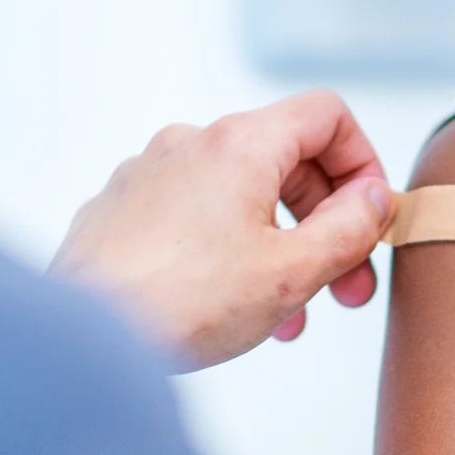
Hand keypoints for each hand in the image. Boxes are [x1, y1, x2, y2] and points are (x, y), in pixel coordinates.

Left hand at [53, 91, 393, 368]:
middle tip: (345, 286)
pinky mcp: (118, 211)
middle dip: (325, 222)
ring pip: (238, 195)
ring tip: (288, 315)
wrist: (80, 339)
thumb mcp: (293, 271)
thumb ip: (350, 228)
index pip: (326, 115)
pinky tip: (225, 306)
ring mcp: (148, 175)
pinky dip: (225, 250)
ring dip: (278, 244)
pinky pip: (191, 217)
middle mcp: (190, 144)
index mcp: (240, 144)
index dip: (363, 162)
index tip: (370, 216)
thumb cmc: (179, 303)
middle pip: (285, 159)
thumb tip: (374, 198)